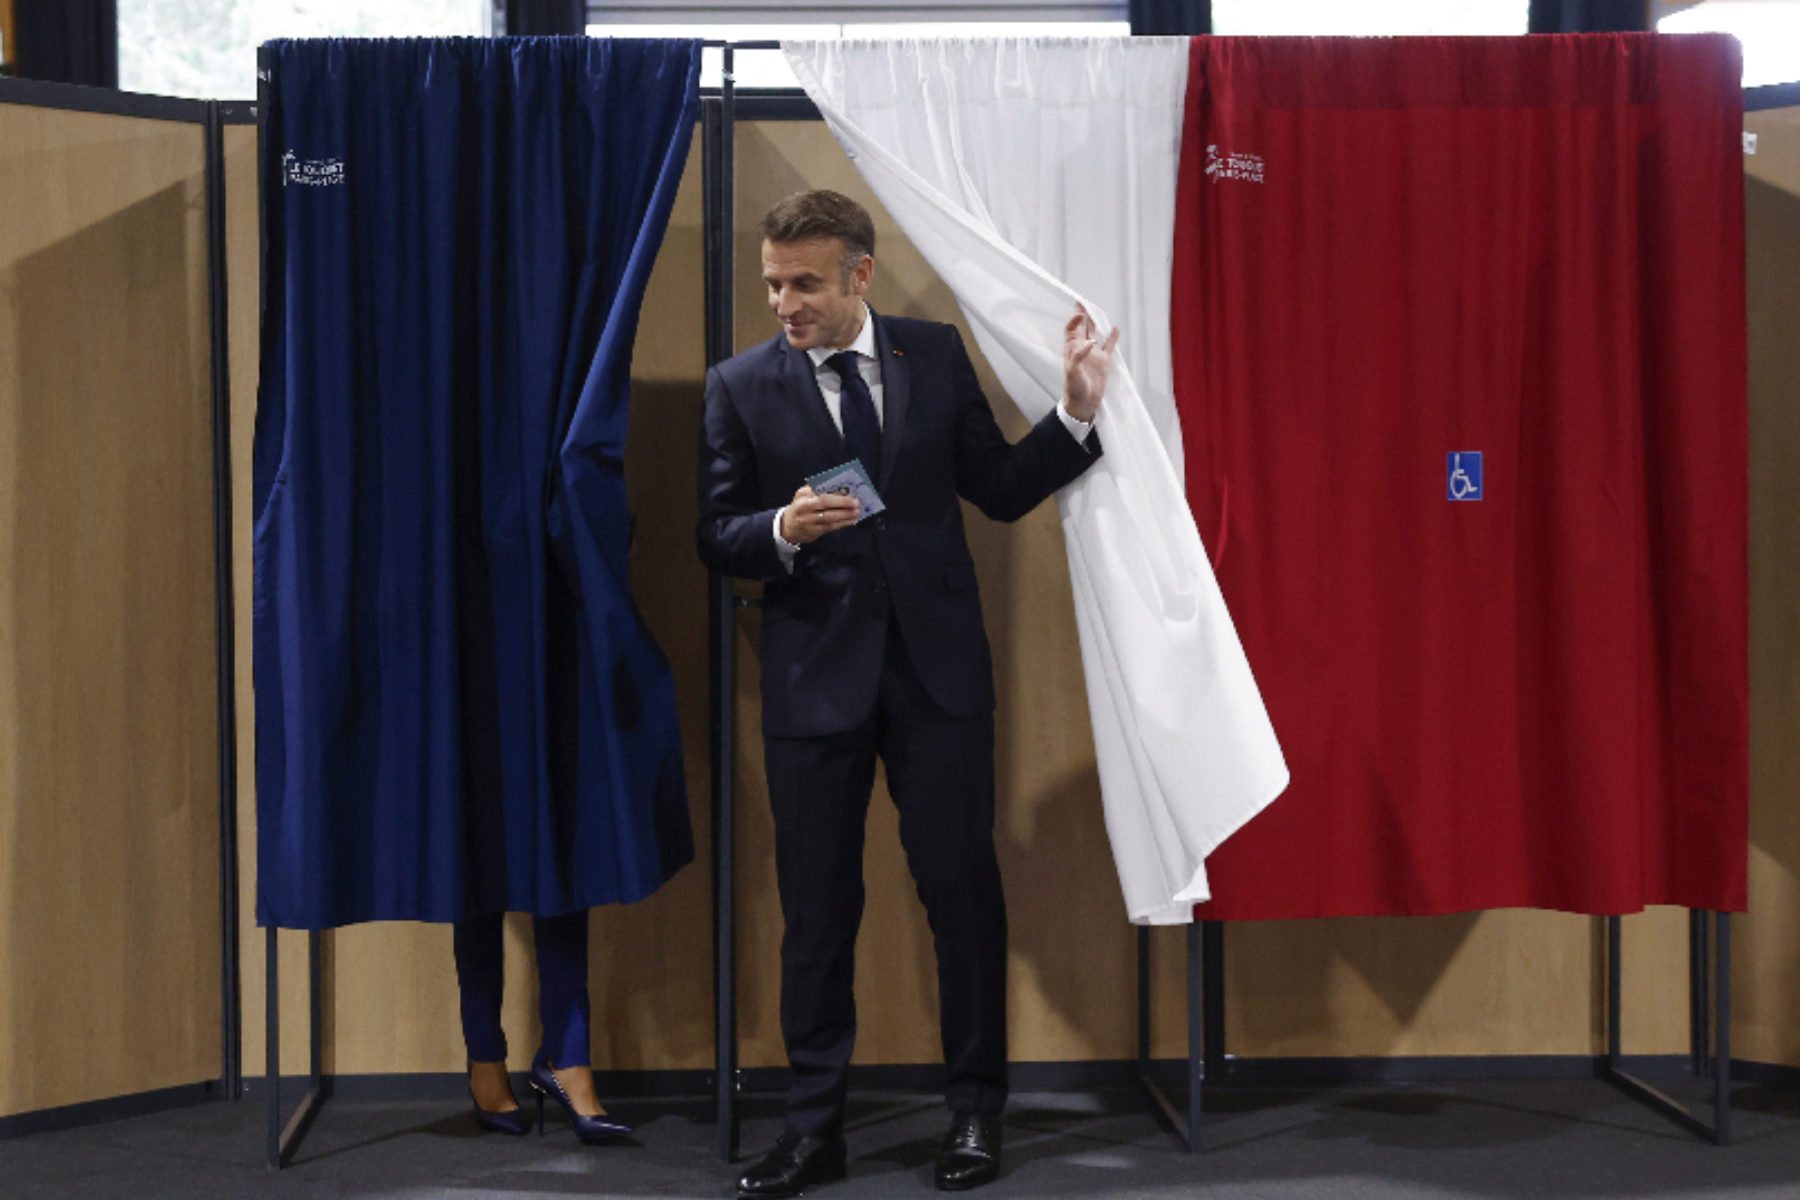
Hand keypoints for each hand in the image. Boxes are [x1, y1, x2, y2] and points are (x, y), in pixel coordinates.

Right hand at [780, 485, 860, 544]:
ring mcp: (811, 523)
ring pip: (830, 519)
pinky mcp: (816, 532)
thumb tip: (835, 486)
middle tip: (857, 503)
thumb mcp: (802, 495)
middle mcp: (806, 511)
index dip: (836, 496)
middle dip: (843, 504)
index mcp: (804, 499)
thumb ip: (815, 489)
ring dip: (846, 515)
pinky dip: (843, 523)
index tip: (849, 492)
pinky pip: (831, 527)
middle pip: (826, 506)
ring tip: (857, 512)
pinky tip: (851, 520)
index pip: (821, 496)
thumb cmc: (799, 507)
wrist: (787, 527)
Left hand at [1062, 306, 1119, 423]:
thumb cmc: (1074, 389)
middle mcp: (1082, 349)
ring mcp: (1093, 354)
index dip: (1074, 320)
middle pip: (1081, 327)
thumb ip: (1079, 356)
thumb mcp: (1073, 372)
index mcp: (1071, 350)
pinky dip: (1112, 337)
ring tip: (1096, 310)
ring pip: (1094, 333)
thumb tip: (1088, 342)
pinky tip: (1115, 328)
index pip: (1071, 329)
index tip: (1080, 313)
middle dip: (1082, 315)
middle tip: (1083, 302)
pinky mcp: (1103, 361)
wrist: (1084, 403)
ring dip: (1095, 323)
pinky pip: (1109, 346)